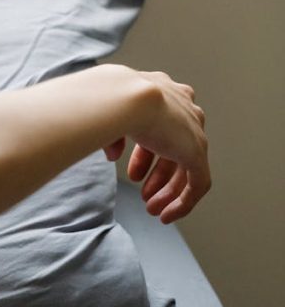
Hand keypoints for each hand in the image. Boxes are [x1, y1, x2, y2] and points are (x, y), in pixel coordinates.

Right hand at [108, 70, 209, 223]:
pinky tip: (167, 215)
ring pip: (187, 168)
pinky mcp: (197, 152)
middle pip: (174, 149)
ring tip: (151, 208)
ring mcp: (193, 130)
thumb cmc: (110, 99)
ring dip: (168, 191)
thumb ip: (115, 133)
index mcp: (163, 91)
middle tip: (144, 194)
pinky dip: (183, 202)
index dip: (144, 155)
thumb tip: (113, 152)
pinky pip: (197, 184)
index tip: (133, 175)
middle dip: (157, 176)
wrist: (125, 97)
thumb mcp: (109, 113)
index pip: (159, 127)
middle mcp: (183, 107)